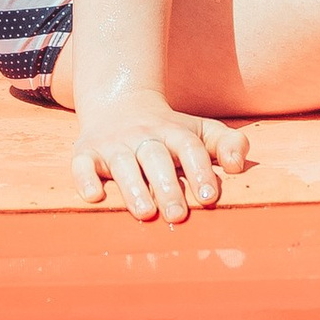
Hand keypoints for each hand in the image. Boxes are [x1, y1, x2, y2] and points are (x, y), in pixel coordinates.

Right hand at [72, 88, 249, 225]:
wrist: (119, 104)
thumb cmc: (168, 132)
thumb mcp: (200, 131)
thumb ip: (227, 144)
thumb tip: (238, 165)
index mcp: (173, 131)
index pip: (188, 147)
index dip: (199, 170)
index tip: (209, 197)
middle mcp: (142, 135)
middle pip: (155, 156)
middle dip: (166, 185)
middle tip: (177, 214)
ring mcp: (113, 143)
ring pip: (122, 162)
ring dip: (133, 188)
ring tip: (145, 213)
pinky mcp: (86, 151)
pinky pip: (81, 163)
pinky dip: (85, 179)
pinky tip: (93, 197)